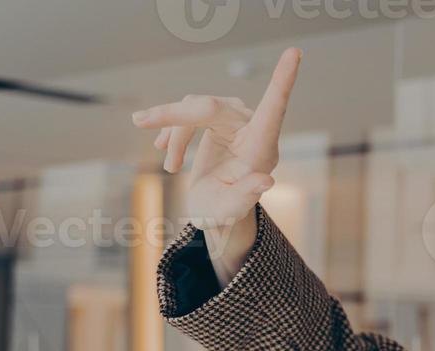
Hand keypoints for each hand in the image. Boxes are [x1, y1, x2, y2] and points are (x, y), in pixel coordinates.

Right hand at [132, 47, 301, 282]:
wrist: (213, 212)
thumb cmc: (223, 213)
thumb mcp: (229, 211)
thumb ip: (245, 196)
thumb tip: (266, 182)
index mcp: (261, 147)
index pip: (274, 108)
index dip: (282, 80)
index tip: (295, 53)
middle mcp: (252, 129)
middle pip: (210, 106)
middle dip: (174, 115)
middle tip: (140, 120)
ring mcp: (236, 121)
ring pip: (195, 108)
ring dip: (174, 132)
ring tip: (170, 166)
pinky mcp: (220, 119)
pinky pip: (190, 111)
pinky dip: (173, 130)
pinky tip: (168, 154)